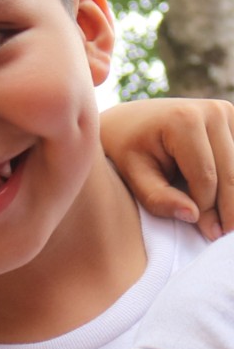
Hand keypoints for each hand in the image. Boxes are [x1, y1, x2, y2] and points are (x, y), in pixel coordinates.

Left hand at [100, 98, 233, 240]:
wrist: (127, 120)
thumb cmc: (126, 150)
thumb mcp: (133, 175)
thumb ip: (158, 198)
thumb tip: (193, 216)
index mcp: (184, 120)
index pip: (206, 177)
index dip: (208, 209)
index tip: (207, 234)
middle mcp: (211, 111)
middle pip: (230, 173)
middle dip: (228, 208)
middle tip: (224, 237)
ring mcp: (226, 111)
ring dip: (233, 196)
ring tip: (226, 225)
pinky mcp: (233, 119)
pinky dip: (233, 182)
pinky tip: (227, 202)